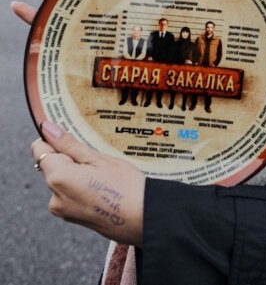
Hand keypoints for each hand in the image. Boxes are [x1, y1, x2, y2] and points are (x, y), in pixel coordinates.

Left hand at [32, 120, 144, 245]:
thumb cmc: (124, 186)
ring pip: (63, 179)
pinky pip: (70, 194)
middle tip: (96, 157)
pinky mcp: (73, 218)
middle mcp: (54, 197)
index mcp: (58, 178)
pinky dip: (82, 186)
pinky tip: (103, 186)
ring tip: (103, 174)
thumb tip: (47, 128)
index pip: (39, 149)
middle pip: (52, 165)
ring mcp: (63, 211)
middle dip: (70, 157)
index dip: (54, 139)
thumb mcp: (97, 158)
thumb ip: (68, 144)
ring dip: (77, 172)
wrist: (143, 219)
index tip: (71, 135)